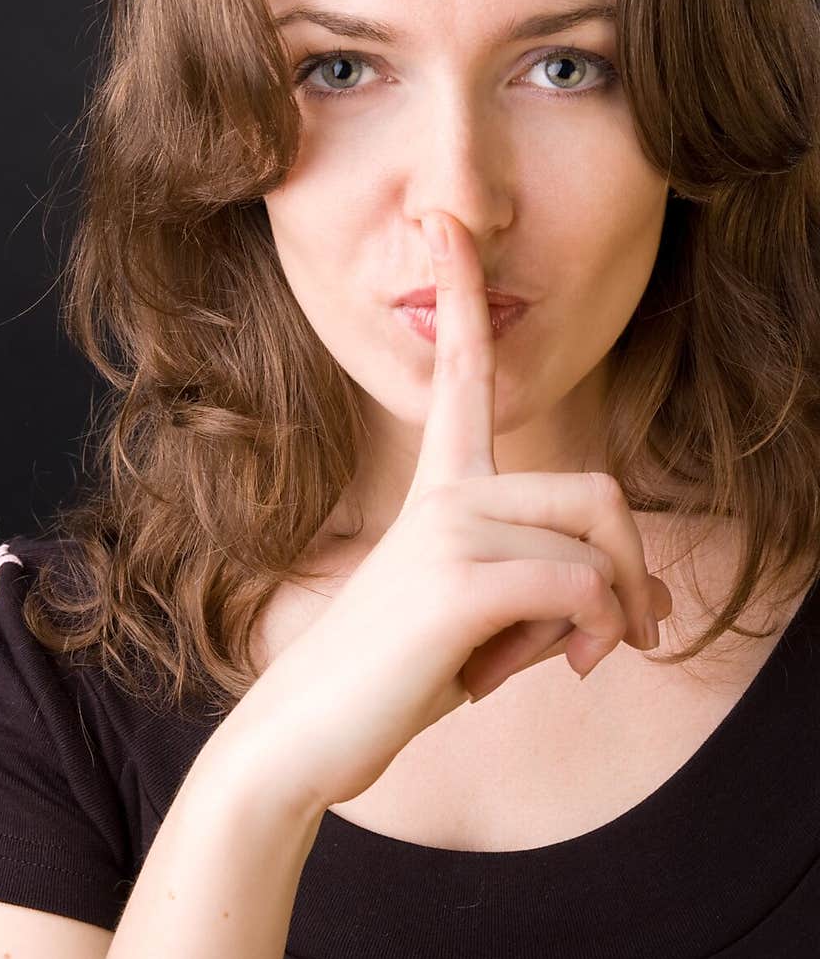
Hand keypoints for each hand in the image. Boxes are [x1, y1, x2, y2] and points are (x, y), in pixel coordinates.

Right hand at [228, 210, 671, 810]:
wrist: (306, 736)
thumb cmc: (394, 676)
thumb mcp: (486, 625)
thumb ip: (559, 595)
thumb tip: (651, 605)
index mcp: (439, 486)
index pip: (461, 373)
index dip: (461, 293)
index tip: (448, 221)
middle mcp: (444, 492)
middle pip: (596, 490)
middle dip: (634, 564)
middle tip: (634, 628)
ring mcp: (446, 530)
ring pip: (592, 550)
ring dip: (610, 617)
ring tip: (574, 660)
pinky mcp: (456, 581)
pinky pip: (577, 586)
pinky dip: (597, 630)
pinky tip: (572, 664)